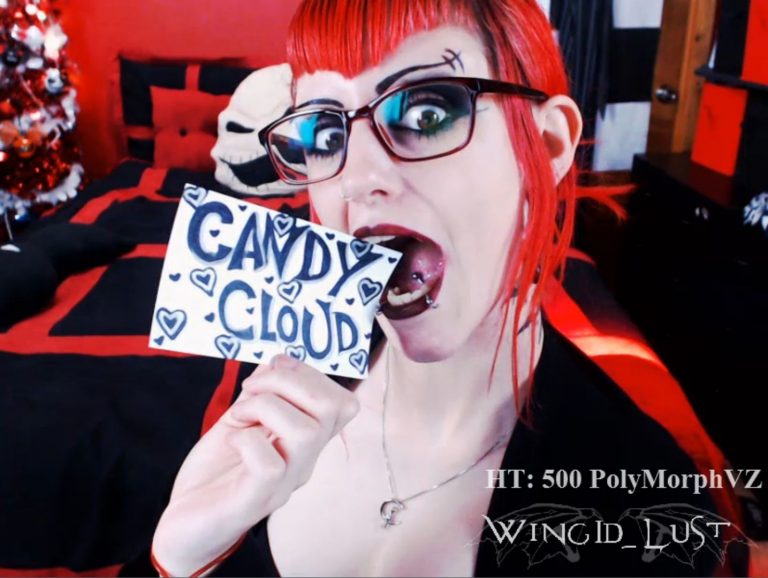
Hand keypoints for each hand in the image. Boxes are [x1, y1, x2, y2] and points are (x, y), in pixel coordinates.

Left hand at [151, 354, 359, 575]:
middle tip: (251, 389)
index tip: (273, 366)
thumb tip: (276, 363)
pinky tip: (232, 439)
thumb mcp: (242, 419)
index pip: (343, 402)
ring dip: (265, 406)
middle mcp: (304, 462)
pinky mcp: (255, 501)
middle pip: (332, 409)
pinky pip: (270, 464)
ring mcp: (284, 483)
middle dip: (288, 381)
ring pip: (306, 431)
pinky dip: (247, 439)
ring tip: (238, 414)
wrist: (186, 524)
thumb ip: (262, 393)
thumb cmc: (218, 471)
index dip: (311, 373)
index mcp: (306, 441)